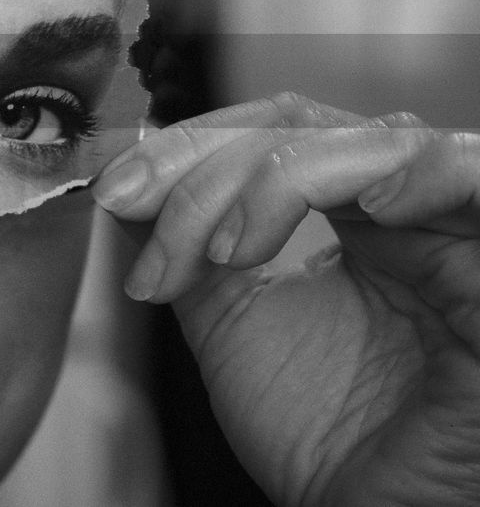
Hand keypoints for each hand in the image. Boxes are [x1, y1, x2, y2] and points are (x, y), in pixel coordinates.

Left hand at [94, 93, 479, 505]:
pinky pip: (478, 179)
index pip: (267, 129)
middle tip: (136, 207)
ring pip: (373, 142)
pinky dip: (418, 173)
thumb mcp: (227, 320)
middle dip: (203, 162)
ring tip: (226, 250)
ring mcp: (454, 233)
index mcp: (347, 213)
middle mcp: (403, 208)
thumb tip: (129, 185)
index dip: (186, 146)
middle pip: (302, 125)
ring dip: (279, 176)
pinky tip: (363, 206)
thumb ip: (188, 247)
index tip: (116, 193)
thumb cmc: (318, 435)